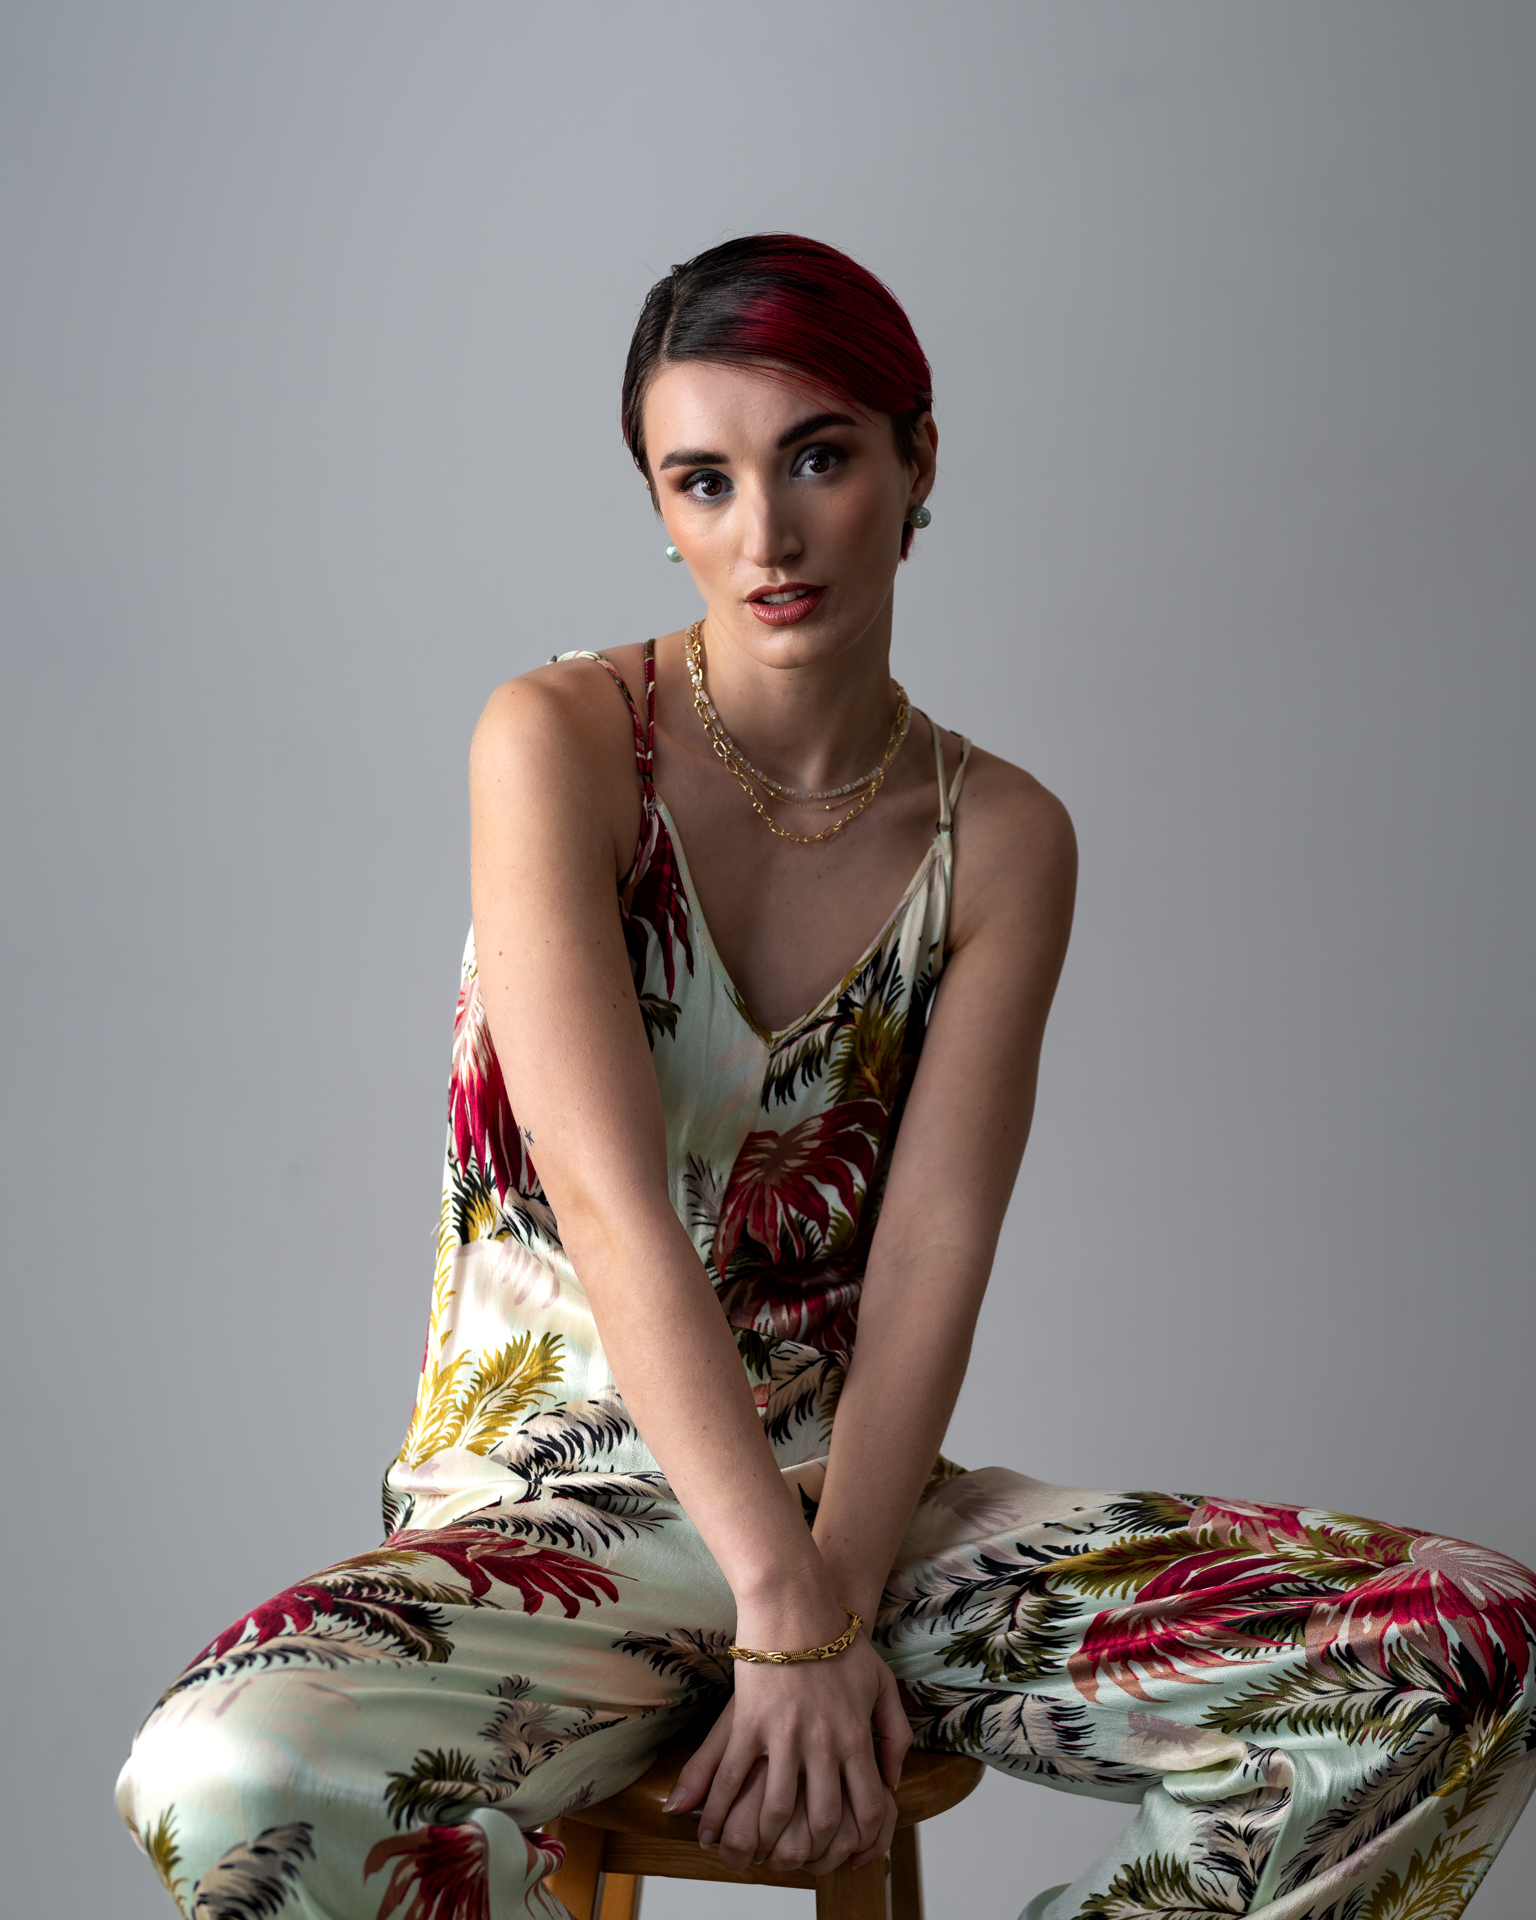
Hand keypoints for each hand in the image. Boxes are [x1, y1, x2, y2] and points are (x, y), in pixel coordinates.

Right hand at [665, 1631, 910, 1874]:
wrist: (797, 1604)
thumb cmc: (841, 1642)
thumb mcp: (882, 1685)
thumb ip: (894, 1736)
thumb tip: (890, 1783)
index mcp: (856, 1737)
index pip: (866, 1810)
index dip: (859, 1842)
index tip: (846, 1852)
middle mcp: (823, 1744)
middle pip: (821, 1820)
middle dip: (808, 1851)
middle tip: (794, 1859)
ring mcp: (784, 1735)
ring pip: (774, 1809)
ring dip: (761, 1840)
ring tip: (749, 1852)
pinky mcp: (750, 1722)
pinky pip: (731, 1777)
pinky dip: (718, 1810)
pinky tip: (708, 1828)